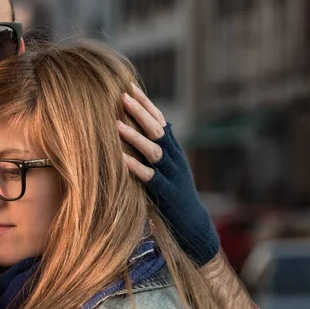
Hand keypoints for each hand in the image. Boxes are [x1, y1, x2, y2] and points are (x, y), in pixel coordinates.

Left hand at [118, 83, 219, 265]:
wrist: (193, 222)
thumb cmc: (174, 190)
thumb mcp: (168, 165)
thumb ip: (156, 146)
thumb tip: (139, 124)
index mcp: (174, 149)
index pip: (160, 120)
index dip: (146, 103)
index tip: (129, 87)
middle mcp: (175, 158)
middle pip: (158, 130)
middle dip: (140, 112)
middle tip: (122, 97)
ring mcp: (172, 175)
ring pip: (155, 151)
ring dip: (135, 137)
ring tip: (116, 125)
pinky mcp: (167, 193)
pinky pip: (150, 177)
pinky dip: (135, 167)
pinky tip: (120, 159)